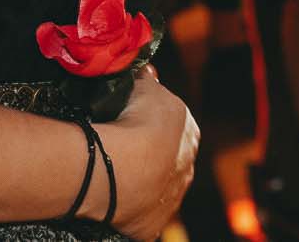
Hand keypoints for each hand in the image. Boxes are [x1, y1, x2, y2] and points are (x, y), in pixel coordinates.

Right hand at [91, 70, 197, 238]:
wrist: (123, 167)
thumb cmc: (136, 121)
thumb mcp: (145, 86)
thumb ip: (148, 80)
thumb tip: (147, 72)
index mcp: (189, 134)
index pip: (172, 124)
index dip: (149, 119)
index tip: (129, 118)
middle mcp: (187, 169)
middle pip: (165, 159)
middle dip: (146, 154)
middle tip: (117, 147)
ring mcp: (170, 200)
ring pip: (153, 189)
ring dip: (136, 182)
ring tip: (109, 171)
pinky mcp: (151, 227)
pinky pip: (137, 215)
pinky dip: (125, 209)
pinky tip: (108, 198)